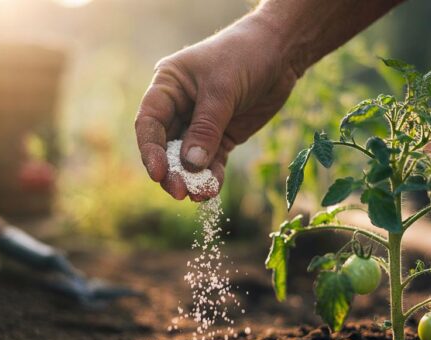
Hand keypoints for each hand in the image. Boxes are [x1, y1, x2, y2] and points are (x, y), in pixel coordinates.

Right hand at [135, 14, 297, 200]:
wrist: (281, 52)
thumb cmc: (244, 57)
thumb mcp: (222, 90)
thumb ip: (206, 128)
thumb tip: (190, 165)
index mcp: (168, 86)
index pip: (149, 123)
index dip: (150, 150)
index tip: (158, 173)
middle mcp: (179, 107)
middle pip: (166, 146)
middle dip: (171, 171)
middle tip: (179, 192)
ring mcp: (200, 124)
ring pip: (188, 158)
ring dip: (190, 178)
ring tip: (197, 196)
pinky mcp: (222, 136)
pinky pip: (211, 161)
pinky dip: (211, 176)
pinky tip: (212, 190)